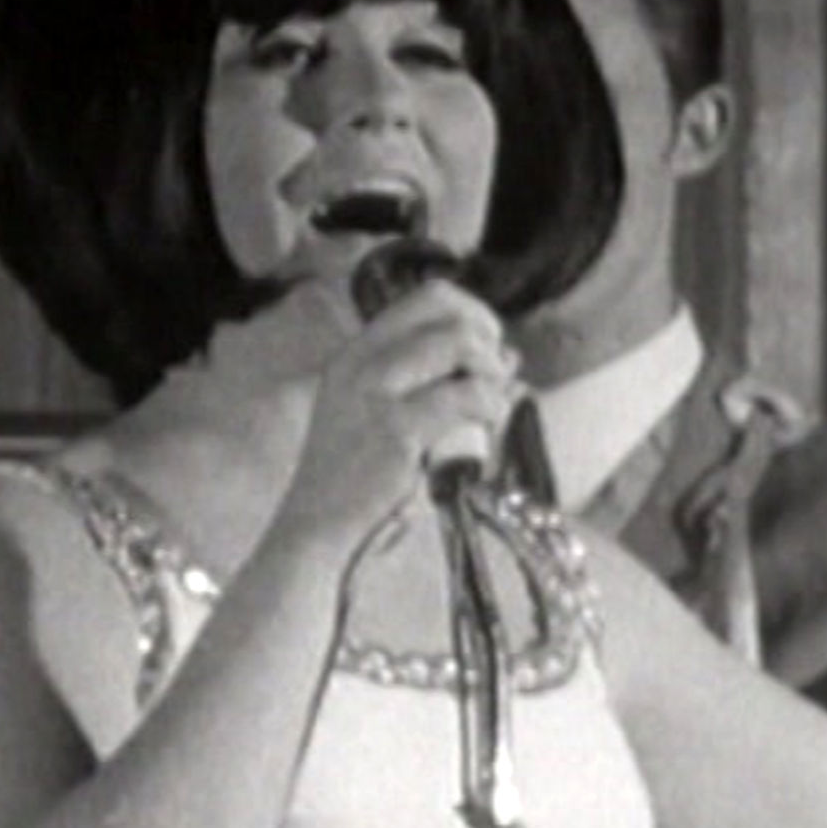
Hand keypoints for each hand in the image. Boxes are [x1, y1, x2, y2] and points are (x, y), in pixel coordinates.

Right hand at [272, 279, 518, 565]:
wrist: (317, 530)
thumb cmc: (360, 482)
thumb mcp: (393, 420)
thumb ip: (442, 386)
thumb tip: (510, 361)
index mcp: (357, 353)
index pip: (428, 297)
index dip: (473, 314)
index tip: (490, 351)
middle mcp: (360, 361)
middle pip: (446, 310)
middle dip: (487, 338)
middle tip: (495, 380)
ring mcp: (373, 390)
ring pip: (458, 343)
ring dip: (490, 372)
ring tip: (492, 409)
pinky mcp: (394, 427)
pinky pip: (465, 396)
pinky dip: (491, 406)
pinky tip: (487, 427)